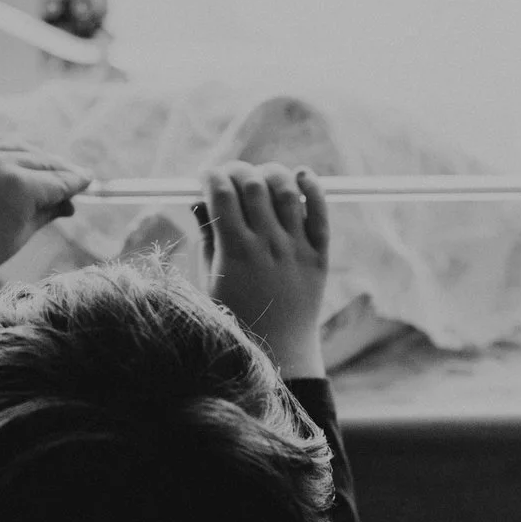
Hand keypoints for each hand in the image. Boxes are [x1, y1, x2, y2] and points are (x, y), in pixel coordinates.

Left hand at [0, 139, 89, 327]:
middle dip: (61, 170)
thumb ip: (47, 213)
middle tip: (76, 178)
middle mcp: (1, 162)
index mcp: (20, 185)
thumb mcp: (21, 235)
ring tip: (52, 167)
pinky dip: (10, 145)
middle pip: (43, 161)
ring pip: (20, 146)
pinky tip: (21, 151)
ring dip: (38, 156)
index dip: (77, 183)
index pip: (59, 181)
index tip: (90, 182)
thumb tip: (69, 204)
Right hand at [200, 162, 329, 379]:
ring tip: (259, 177)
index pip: (222, 194)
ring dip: (270, 173)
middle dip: (236, 170)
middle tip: (229, 174)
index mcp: (236, 252)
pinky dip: (313, 186)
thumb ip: (206, 237)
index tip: (206, 176)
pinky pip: (320, 212)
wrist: (278, 351)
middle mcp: (268, 246)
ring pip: (287, 190)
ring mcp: (297, 249)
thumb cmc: (235, 316)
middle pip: (253, 185)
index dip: (211, 176)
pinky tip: (301, 174)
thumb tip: (199, 199)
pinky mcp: (319, 255)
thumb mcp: (209, 279)